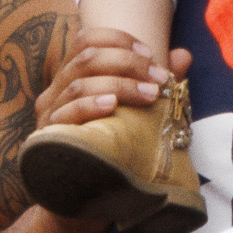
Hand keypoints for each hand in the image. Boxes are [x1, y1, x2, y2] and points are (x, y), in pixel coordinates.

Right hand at [43, 24, 184, 136]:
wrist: (85, 192)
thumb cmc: (113, 143)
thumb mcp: (138, 106)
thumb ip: (156, 80)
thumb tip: (183, 55)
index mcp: (72, 76)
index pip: (87, 40)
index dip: (119, 40)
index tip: (150, 54)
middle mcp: (56, 90)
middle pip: (87, 57)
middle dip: (128, 62)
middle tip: (159, 77)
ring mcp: (49, 113)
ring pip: (80, 83)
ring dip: (121, 84)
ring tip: (149, 94)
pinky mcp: (49, 136)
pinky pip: (67, 112)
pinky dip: (92, 104)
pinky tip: (112, 105)